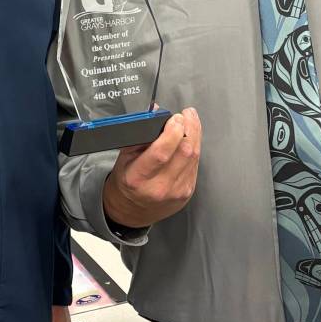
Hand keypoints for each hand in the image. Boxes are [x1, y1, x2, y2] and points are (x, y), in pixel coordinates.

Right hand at [103, 108, 200, 227]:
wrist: (133, 209)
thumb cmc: (128, 181)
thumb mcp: (124, 157)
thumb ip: (140, 135)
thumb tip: (155, 112)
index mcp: (138, 177)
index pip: (161, 152)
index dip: (173, 131)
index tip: (175, 118)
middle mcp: (159, 187)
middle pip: (184, 152)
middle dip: (189, 127)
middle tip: (186, 115)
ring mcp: (176, 191)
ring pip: (194, 156)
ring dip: (195, 134)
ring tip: (190, 121)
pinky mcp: (187, 192)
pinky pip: (196, 164)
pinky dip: (194, 147)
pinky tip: (190, 139)